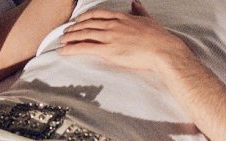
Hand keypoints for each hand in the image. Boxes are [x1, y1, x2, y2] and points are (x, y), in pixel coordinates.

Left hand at [59, 0, 195, 74]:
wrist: (162, 49)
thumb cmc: (158, 37)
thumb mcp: (147, 19)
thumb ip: (139, 10)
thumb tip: (135, 2)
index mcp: (121, 17)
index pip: (98, 14)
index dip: (85, 17)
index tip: (78, 20)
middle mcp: (113, 25)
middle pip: (88, 24)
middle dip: (75, 28)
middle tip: (66, 32)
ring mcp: (110, 37)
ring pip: (84, 34)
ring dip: (71, 37)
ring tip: (62, 41)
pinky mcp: (108, 50)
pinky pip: (85, 48)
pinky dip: (72, 48)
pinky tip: (64, 51)